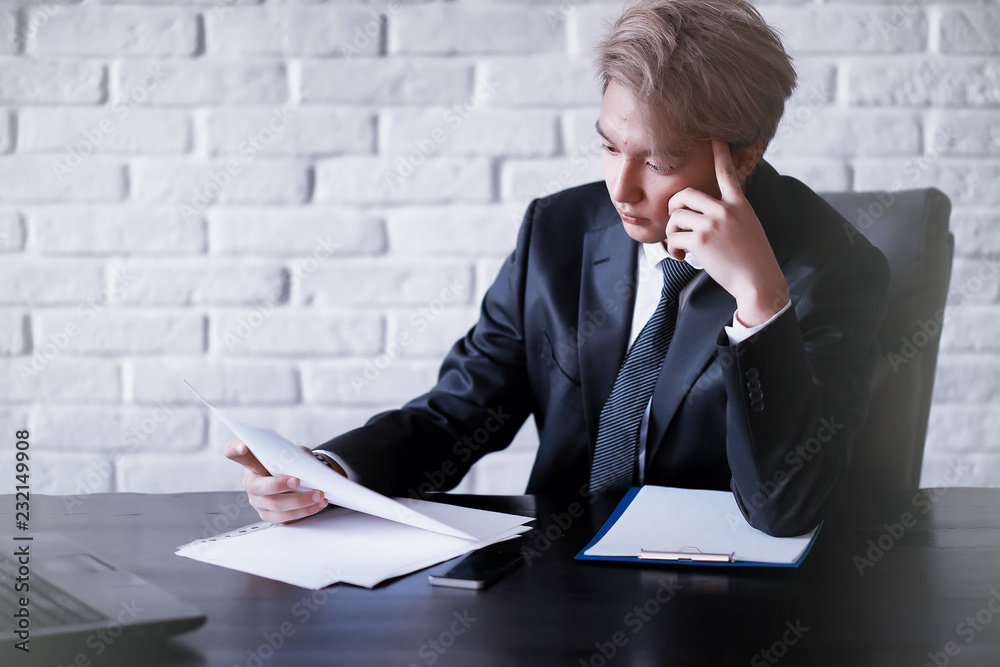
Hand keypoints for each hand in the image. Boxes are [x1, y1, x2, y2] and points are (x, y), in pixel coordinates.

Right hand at [224, 439, 340, 523]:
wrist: (299, 480)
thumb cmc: (291, 464)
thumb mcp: (292, 453)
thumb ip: (293, 453)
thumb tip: (304, 463)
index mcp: (252, 463)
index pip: (233, 452)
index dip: (235, 449)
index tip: (244, 446)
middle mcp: (251, 483)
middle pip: (258, 487)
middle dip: (278, 485)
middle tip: (297, 481)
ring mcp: (259, 502)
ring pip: (275, 506)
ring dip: (300, 501)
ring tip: (318, 495)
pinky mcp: (270, 515)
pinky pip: (285, 517)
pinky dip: (305, 511)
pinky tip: (317, 504)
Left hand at [664, 139, 788, 326]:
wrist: (759, 282)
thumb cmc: (752, 259)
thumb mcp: (747, 226)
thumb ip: (730, 214)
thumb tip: (702, 214)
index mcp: (740, 204)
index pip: (726, 172)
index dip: (719, 153)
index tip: (714, 136)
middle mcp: (726, 209)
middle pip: (685, 194)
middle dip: (673, 207)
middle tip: (674, 221)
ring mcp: (713, 224)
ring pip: (676, 217)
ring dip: (671, 233)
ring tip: (679, 246)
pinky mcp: (701, 241)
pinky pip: (673, 237)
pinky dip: (672, 249)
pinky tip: (681, 257)